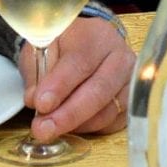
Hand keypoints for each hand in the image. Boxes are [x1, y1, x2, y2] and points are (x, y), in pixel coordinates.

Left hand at [17, 14, 134, 141]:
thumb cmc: (64, 47)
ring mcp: (130, 82)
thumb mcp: (44, 48)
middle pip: (98, 90)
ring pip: (107, 111)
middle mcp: (120, 58)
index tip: (40, 104)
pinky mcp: (131, 102)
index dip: (60, 85)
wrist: (89, 45)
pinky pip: (112, 123)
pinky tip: (71, 126)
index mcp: (96, 37)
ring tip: (51, 129)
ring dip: (76, 125)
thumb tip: (35, 101)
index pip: (80, 61)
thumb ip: (37, 72)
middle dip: (68, 114)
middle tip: (43, 129)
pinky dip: (89, 129)